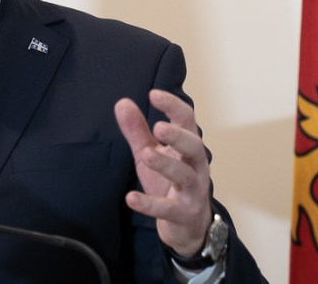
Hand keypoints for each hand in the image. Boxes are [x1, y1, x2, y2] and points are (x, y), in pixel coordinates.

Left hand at [114, 90, 211, 255]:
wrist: (186, 224)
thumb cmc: (168, 181)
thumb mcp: (150, 153)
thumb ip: (137, 130)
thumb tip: (122, 102)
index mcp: (188, 146)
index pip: (187, 121)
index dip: (173, 106)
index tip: (154, 94)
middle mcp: (195, 165)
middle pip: (194, 146)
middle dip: (178, 136)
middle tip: (158, 127)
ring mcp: (192, 190)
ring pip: (184, 176)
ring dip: (166, 165)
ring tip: (147, 154)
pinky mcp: (183, 213)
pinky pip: (168, 208)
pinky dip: (150, 204)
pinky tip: (131, 198)